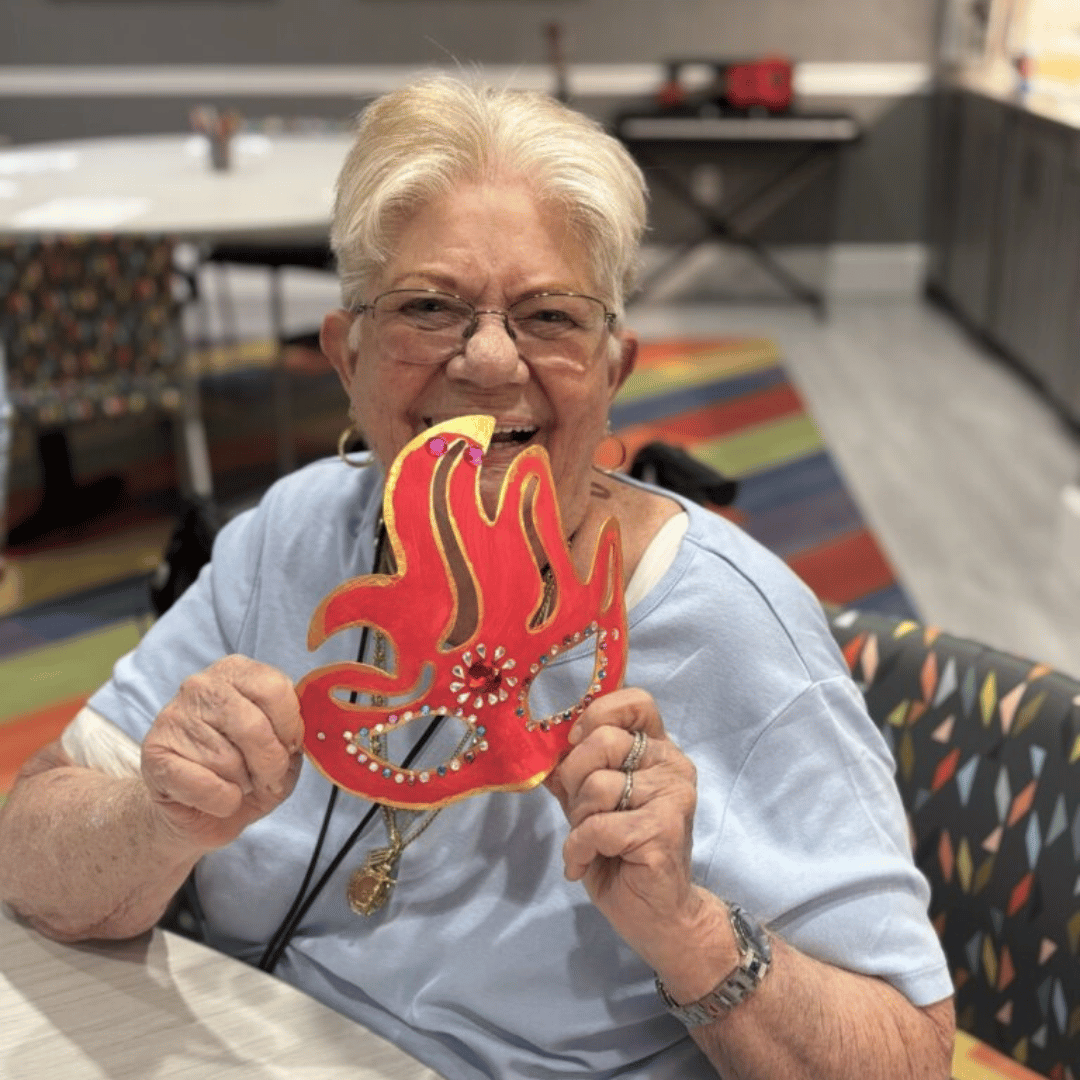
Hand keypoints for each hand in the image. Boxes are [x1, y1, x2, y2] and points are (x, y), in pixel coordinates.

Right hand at [141, 655, 303, 851]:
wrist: (197, 809)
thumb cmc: (246, 770)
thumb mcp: (281, 748)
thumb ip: (294, 733)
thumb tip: (302, 735)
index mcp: (235, 672)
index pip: (275, 688)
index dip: (291, 727)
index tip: (291, 747)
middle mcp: (200, 686)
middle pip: (253, 726)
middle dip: (270, 762)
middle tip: (268, 777)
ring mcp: (172, 718)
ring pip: (228, 760)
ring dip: (243, 784)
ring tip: (236, 782)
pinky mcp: (154, 755)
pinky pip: (207, 785)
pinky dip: (223, 801)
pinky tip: (216, 797)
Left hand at [545, 687, 705, 967]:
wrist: (659, 917)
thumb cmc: (622, 856)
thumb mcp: (589, 805)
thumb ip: (573, 771)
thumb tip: (538, 743)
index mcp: (657, 750)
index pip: (636, 701)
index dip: (597, 715)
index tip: (577, 744)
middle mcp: (673, 764)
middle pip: (603, 740)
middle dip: (574, 778)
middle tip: (579, 810)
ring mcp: (673, 796)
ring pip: (598, 784)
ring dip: (579, 819)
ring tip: (590, 842)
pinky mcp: (664, 829)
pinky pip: (597, 826)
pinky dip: (578, 849)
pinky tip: (583, 864)